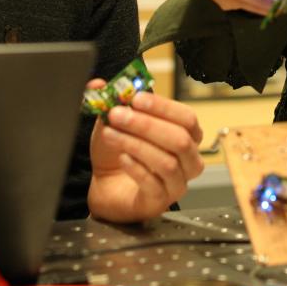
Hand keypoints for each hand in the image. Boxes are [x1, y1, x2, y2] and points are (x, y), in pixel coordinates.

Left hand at [86, 87, 204, 222]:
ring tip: (111, 134)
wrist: (108, 187)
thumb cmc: (118, 154)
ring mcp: (176, 183)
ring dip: (136, 144)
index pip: (186, 118)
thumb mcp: (115, 124)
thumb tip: (99, 84)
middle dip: (146, 124)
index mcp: (186, 136)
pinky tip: (122, 158)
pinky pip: (153, 183)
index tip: (136, 98)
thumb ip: (111, 103)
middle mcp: (188, 160)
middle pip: (179, 139)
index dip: (163, 107)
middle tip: (118, 114)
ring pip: (167, 162)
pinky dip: (135, 168)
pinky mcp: (160, 201)